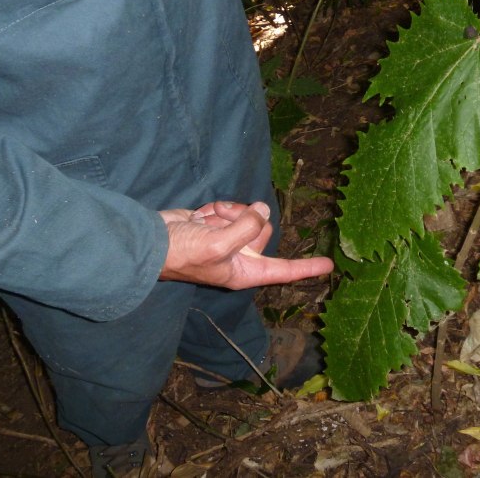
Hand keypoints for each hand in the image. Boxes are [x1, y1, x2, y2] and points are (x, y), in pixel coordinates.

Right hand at [158, 201, 332, 288]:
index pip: (282, 270)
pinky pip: (232, 209)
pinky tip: (201, 215)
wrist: (151, 240)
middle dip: (245, 219)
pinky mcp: (218, 223)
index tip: (329, 265)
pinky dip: (218, 208)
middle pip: (264, 231)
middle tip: (223, 222)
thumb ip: (246, 228)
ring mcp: (230, 239)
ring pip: (248, 215)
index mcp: (244, 272)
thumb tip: (263, 210)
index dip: (306, 267)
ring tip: (208, 219)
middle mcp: (240, 257)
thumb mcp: (218, 245)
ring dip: (228, 212)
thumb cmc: (183, 252)